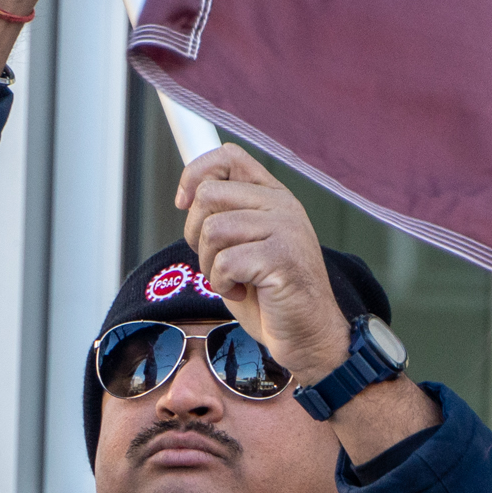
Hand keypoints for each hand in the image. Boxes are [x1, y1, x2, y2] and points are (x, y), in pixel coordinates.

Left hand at [176, 146, 352, 382]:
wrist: (307, 335)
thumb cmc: (271, 297)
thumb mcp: (243, 246)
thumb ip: (224, 217)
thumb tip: (187, 195)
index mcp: (273, 196)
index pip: (228, 156)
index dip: (195, 175)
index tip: (183, 203)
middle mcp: (282, 205)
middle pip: (209, 195)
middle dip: (196, 234)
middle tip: (218, 262)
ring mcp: (286, 229)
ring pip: (213, 229)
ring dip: (211, 264)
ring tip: (234, 280)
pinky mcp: (282, 257)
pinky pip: (226, 262)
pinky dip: (223, 284)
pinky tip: (244, 292)